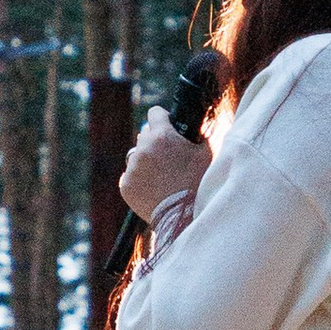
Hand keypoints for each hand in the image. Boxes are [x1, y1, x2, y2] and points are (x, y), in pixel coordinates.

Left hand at [120, 106, 209, 224]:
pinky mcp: (126, 185)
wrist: (183, 216)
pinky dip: (139, 180)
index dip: (163, 119)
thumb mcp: (205, 153)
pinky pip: (131, 176)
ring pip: (137, 157)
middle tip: (168, 158)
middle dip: (155, 143)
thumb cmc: (198, 182)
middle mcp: (142, 148)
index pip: (155, 113)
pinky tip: (153, 188)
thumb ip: (198, 135)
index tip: (167, 125)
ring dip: (146, 162)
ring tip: (162, 177)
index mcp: (161, 136)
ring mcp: (132, 168)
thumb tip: (197, 126)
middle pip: (145, 135)